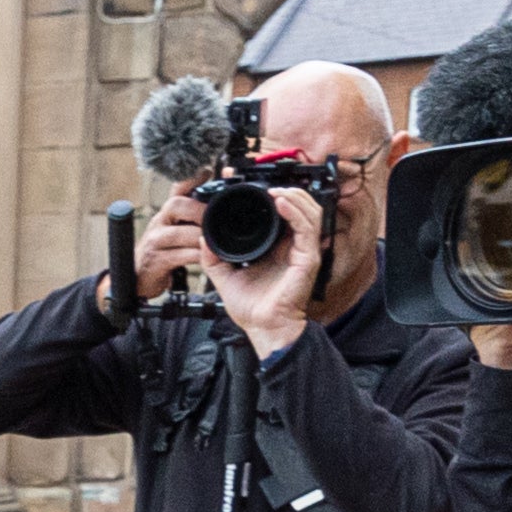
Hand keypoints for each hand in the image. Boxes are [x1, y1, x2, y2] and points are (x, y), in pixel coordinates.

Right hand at [135, 188, 215, 292]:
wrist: (140, 278)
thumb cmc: (166, 251)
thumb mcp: (179, 229)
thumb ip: (196, 215)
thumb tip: (220, 195)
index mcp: (168, 212)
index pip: (178, 187)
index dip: (192, 178)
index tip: (207, 171)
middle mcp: (159, 221)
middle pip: (176, 204)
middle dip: (198, 209)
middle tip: (217, 217)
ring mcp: (155, 240)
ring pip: (178, 232)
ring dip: (199, 236)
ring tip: (215, 241)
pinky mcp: (156, 260)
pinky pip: (179, 256)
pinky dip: (196, 256)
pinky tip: (205, 257)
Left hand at [211, 179, 334, 358]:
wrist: (262, 328)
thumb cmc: (252, 307)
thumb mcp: (224, 276)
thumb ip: (213, 256)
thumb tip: (202, 238)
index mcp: (278, 246)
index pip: (281, 212)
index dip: (271, 194)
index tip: (248, 183)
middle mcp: (293, 245)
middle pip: (301, 206)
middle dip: (285, 189)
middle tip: (264, 184)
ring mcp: (303, 251)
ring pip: (309, 211)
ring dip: (293, 196)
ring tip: (275, 190)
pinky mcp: (308, 259)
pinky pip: (307, 228)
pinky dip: (296, 212)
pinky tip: (282, 203)